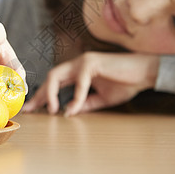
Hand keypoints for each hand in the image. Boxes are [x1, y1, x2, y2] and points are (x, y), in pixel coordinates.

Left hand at [23, 52, 158, 115]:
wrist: (144, 74)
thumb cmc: (125, 83)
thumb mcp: (101, 99)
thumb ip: (84, 103)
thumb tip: (67, 112)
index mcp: (78, 72)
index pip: (55, 82)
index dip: (43, 95)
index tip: (33, 109)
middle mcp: (77, 63)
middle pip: (50, 77)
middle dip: (39, 93)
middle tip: (30, 109)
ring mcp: (83, 61)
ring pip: (57, 75)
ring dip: (51, 93)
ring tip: (51, 110)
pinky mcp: (92, 62)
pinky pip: (79, 81)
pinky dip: (76, 96)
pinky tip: (73, 108)